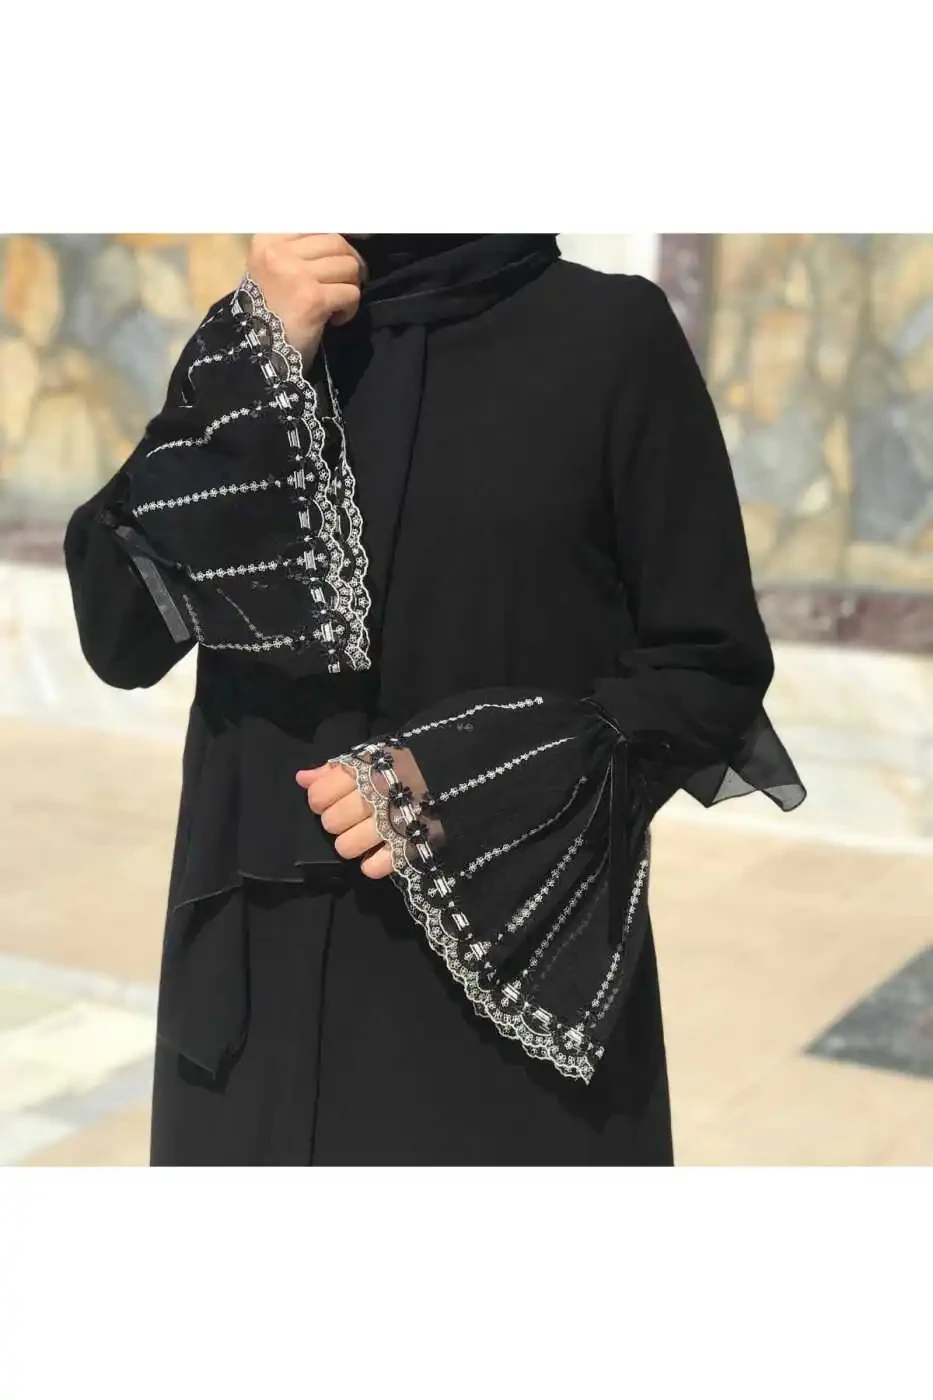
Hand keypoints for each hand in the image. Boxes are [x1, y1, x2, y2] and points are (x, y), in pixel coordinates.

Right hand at [246, 234, 366, 363]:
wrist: (257, 354)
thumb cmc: (267, 313)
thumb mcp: (272, 271)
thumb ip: (298, 252)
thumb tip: (340, 240)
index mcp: (267, 241)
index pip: (317, 226)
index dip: (337, 241)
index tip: (343, 257)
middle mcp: (279, 252)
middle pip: (337, 241)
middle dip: (350, 263)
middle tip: (347, 283)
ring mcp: (296, 275)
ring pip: (348, 266)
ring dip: (351, 286)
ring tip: (337, 304)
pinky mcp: (313, 299)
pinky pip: (350, 292)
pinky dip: (350, 308)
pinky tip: (336, 319)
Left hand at [296, 749, 439, 878]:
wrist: (457, 772)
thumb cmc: (407, 764)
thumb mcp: (371, 757)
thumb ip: (333, 769)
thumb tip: (301, 778)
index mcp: (363, 771)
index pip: (318, 795)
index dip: (321, 800)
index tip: (333, 800)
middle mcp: (374, 797)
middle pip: (331, 823)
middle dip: (338, 822)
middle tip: (353, 818)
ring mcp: (392, 823)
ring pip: (346, 847)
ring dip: (353, 844)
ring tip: (366, 837)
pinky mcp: (410, 846)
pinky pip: (374, 867)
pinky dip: (373, 864)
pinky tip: (379, 854)